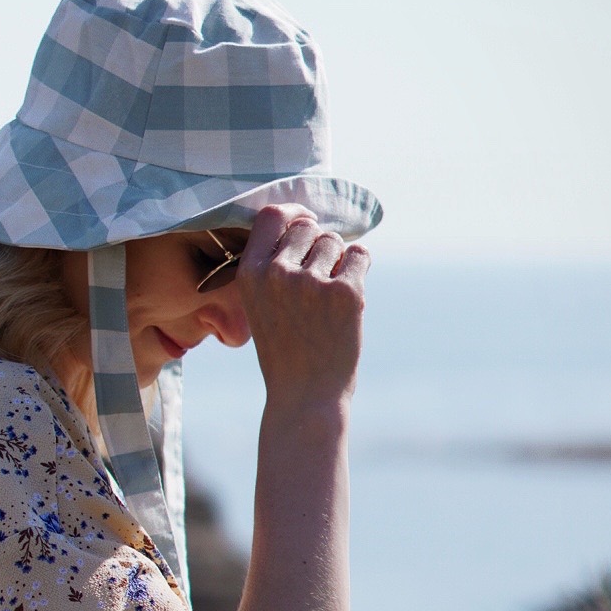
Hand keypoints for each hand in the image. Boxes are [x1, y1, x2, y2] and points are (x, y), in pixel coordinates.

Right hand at [237, 204, 369, 410]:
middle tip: (318, 282)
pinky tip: (348, 299)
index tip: (306, 222)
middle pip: (308, 227)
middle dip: (317, 246)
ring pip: (334, 242)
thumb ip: (272, 265)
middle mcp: (277, 273)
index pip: (272, 216)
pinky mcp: (346, 293)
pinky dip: (358, 270)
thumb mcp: (259, 304)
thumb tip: (305, 220)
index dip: (293, 213)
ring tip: (328, 300)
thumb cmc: (284, 351)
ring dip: (337, 262)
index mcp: (250, 273)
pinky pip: (360, 255)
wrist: (305, 397)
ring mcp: (312, 283)